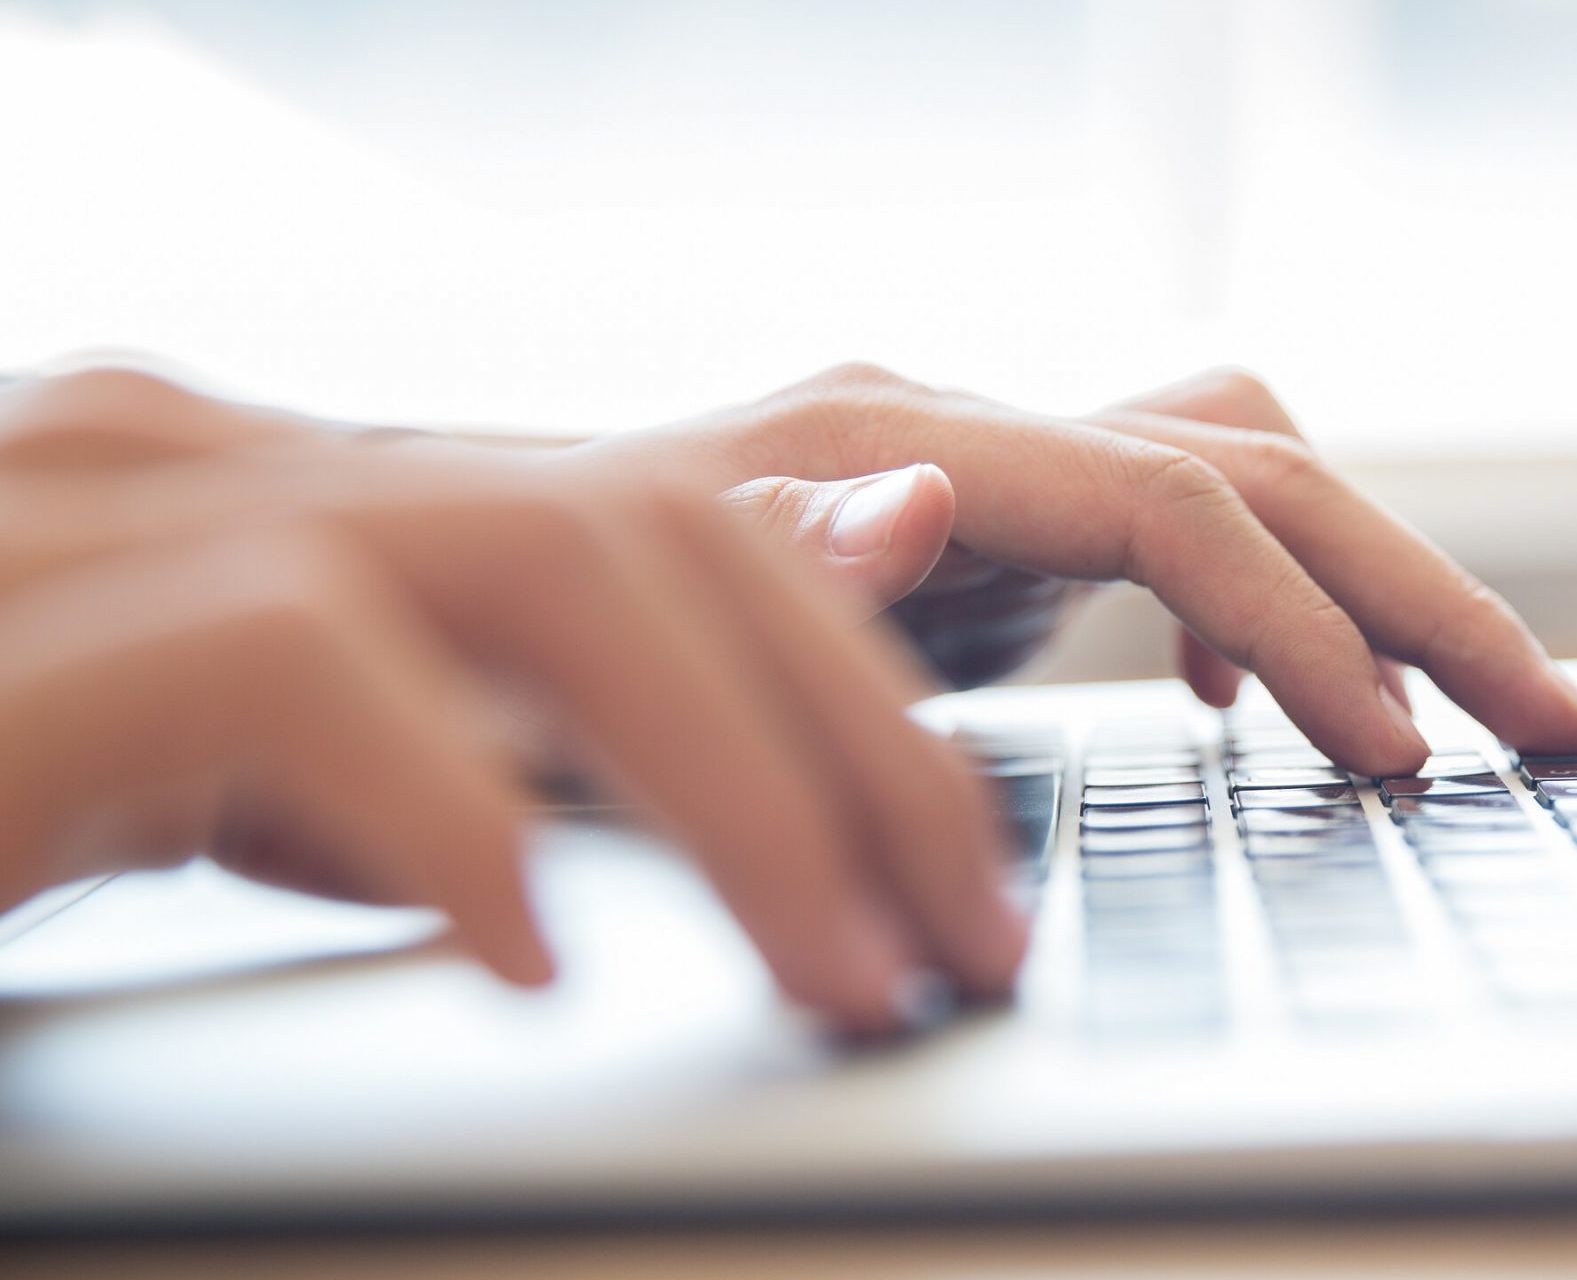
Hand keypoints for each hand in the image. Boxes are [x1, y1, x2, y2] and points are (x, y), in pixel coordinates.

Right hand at [0, 370, 1022, 1032]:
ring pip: (547, 566)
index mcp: (283, 489)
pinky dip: (451, 812)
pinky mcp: (16, 643)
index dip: (849, 689)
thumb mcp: (241, 781)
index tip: (961, 857)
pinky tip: (520, 961)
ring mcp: (101, 519)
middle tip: (967, 936)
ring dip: (745, 788)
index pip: (655, 527)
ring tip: (848, 974)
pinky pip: (299, 669)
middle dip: (858, 747)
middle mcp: (210, 460)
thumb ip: (449, 728)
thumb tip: (682, 730)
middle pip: (653, 534)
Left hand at [585, 364, 1576, 775]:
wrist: (448, 596)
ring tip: (1478, 709)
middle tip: (1558, 723)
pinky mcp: (993, 521)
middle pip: (1258, 466)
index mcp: (890, 441)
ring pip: (1248, 476)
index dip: (1309, 628)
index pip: (1177, 502)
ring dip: (1376, 587)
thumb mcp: (624, 648)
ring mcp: (985, 462)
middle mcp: (959, 421)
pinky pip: (1187, 523)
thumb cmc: (519, 651)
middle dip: (1420, 596)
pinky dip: (1264, 604)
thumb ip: (783, 570)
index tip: (1399, 758)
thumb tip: (931, 495)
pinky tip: (1257, 709)